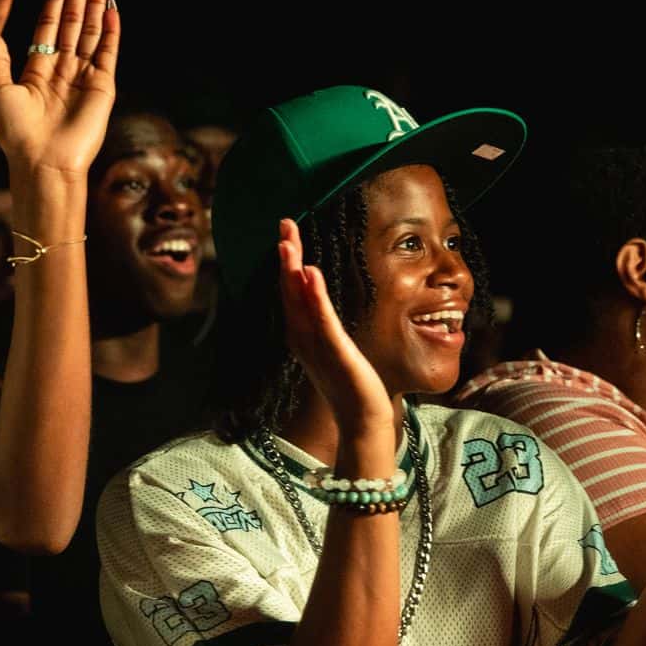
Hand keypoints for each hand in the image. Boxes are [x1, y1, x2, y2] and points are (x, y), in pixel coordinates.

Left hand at [0, 0, 119, 175]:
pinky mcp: (103, 86)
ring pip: (90, 30)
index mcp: (38, 68)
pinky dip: (111, 29)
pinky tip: (112, 7)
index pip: (49, 22)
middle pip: (72, 20)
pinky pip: (108, 51)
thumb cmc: (17, 135)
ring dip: (95, 2)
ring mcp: (85, 76)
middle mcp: (63, 68)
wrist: (42, 164)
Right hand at [277, 218, 394, 452]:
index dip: (287, 261)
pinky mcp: (335, 352)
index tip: (286, 234)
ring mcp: (316, 345)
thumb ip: (321, 323)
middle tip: (284, 224)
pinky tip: (310, 274)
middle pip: (289, 290)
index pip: (291, 291)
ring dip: (292, 270)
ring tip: (287, 243)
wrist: (361, 420)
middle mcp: (303, 337)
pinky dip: (314, 297)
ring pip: (300, 302)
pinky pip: (322, 320)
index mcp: (302, 334)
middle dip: (286, 256)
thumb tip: (313, 296)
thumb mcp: (333, 348)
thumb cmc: (349, 386)